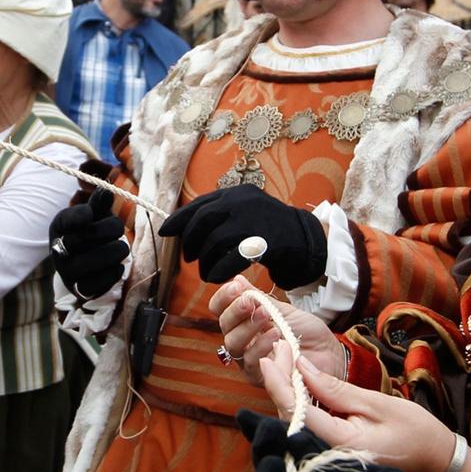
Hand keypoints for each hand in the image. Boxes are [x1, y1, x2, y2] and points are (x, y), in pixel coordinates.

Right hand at [48, 189, 128, 300]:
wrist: (81, 268)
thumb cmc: (89, 235)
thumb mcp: (92, 217)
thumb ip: (98, 204)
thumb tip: (107, 189)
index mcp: (58, 227)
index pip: (67, 218)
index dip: (82, 214)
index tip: (91, 214)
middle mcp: (58, 250)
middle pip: (89, 235)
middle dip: (112, 229)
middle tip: (118, 230)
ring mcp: (68, 272)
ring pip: (98, 258)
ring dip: (117, 250)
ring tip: (120, 248)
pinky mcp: (80, 290)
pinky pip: (102, 281)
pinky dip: (115, 271)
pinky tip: (117, 265)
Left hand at [159, 186, 328, 289]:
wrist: (305, 239)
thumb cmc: (269, 229)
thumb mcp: (246, 211)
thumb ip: (221, 214)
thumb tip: (186, 227)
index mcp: (236, 193)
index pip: (200, 204)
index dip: (179, 219)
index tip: (165, 232)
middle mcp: (243, 203)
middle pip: (203, 220)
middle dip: (189, 241)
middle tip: (187, 257)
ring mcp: (254, 221)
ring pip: (214, 241)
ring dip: (204, 261)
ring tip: (203, 272)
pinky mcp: (265, 243)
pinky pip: (231, 259)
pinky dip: (217, 271)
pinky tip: (215, 278)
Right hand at [211, 277, 342, 373]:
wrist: (329, 352)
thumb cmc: (307, 332)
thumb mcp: (283, 310)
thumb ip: (259, 298)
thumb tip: (238, 279)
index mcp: (244, 321)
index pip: (220, 308)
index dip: (224, 297)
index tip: (236, 287)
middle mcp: (242, 339)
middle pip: (224, 325)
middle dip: (235, 310)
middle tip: (249, 301)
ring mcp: (248, 358)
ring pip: (233, 343)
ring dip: (248, 326)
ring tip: (266, 315)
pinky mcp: (259, 376)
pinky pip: (250, 361)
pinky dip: (261, 345)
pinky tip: (274, 334)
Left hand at [258, 348, 464, 471]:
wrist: (437, 465)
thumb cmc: (415, 433)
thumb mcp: (376, 403)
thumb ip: (335, 389)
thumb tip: (302, 366)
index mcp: (338, 444)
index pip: (296, 411)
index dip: (279, 382)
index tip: (271, 357)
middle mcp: (325, 457)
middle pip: (289, 418)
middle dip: (281, 382)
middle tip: (280, 350)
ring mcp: (326, 461)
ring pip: (294, 425)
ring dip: (288, 393)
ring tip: (285, 361)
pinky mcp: (330, 458)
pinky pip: (306, 431)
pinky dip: (300, 407)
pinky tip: (299, 385)